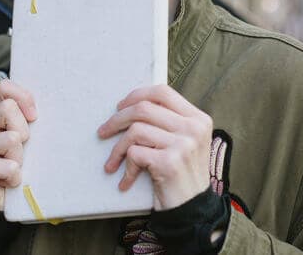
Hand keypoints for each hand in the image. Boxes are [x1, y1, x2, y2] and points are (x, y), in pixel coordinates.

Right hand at [0, 79, 36, 210]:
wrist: (2, 202)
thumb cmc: (20, 165)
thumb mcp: (28, 138)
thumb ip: (29, 118)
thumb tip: (40, 108)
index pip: (5, 87)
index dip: (23, 98)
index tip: (34, 117)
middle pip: (9, 109)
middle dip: (24, 131)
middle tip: (22, 150)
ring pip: (12, 138)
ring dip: (20, 157)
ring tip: (14, 167)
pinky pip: (9, 165)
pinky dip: (15, 176)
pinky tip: (8, 181)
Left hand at [97, 85, 211, 210]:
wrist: (193, 209)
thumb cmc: (182, 174)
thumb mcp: (185, 142)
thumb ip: (169, 122)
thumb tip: (132, 105)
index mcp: (198, 119)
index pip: (163, 92)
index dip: (137, 95)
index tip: (120, 106)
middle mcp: (193, 128)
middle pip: (144, 108)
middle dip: (117, 119)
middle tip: (104, 131)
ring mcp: (183, 144)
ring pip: (136, 130)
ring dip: (117, 148)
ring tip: (113, 162)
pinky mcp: (170, 162)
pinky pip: (134, 153)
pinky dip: (126, 167)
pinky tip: (127, 180)